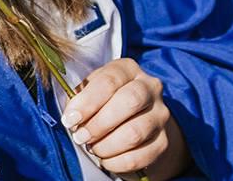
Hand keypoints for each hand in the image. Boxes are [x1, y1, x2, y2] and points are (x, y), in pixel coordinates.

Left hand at [67, 59, 190, 178]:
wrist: (132, 124)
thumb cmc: (103, 103)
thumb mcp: (90, 92)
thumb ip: (80, 99)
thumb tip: (72, 117)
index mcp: (127, 70)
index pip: (109, 80)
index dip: (87, 102)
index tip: (70, 119)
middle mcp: (149, 87)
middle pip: (129, 102)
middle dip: (99, 124)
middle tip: (81, 136)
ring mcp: (160, 115)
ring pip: (134, 132)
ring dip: (106, 145)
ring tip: (93, 148)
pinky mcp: (163, 141)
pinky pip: (139, 156)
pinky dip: (116, 162)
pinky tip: (105, 159)